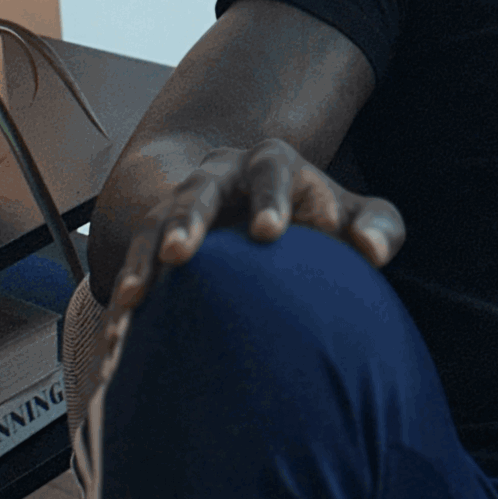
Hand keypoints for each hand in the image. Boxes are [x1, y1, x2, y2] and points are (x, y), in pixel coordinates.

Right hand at [94, 140, 404, 381]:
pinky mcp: (157, 241)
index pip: (272, 171)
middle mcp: (221, 176)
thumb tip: (372, 250)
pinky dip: (126, 295)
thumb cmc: (320, 222)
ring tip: (132, 298)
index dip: (270, 198)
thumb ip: (378, 227)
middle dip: (189, 219)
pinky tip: (119, 334)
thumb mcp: (355, 218)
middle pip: (200, 189)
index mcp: (272, 164)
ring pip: (156, 224)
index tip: (269, 232)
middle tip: (180, 253)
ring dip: (144, 259)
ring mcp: (184, 205)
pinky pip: (134, 263)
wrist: (269, 223)